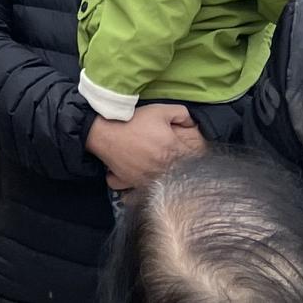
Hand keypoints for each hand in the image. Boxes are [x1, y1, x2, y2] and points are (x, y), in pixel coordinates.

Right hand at [84, 105, 203, 192]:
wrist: (104, 133)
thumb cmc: (133, 121)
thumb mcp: (159, 110)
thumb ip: (182, 114)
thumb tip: (193, 124)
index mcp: (173, 150)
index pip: (196, 157)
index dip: (198, 154)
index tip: (194, 151)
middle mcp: (165, 167)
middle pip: (185, 174)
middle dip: (187, 169)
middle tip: (179, 161)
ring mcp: (151, 178)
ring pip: (169, 186)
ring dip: (171, 181)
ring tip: (166, 173)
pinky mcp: (137, 184)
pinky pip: (148, 192)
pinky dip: (151, 190)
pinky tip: (150, 183)